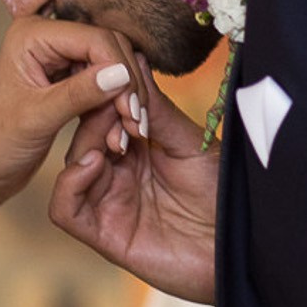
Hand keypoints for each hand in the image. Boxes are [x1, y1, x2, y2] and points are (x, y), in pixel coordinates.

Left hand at [0, 17, 156, 207]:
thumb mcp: (37, 119)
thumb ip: (79, 93)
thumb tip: (121, 74)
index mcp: (31, 35)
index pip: (95, 39)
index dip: (120, 71)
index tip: (131, 109)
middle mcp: (46, 37)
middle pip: (109, 47)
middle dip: (126, 84)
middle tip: (136, 123)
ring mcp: (58, 57)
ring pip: (112, 66)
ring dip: (124, 97)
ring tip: (132, 131)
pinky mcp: (67, 78)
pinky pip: (104, 83)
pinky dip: (115, 105)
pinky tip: (121, 130)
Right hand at [49, 78, 217, 302]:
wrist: (241, 247)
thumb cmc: (223, 195)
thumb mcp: (189, 142)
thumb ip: (155, 108)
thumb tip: (134, 58)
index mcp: (139, 150)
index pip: (106, 114)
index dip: (109, 95)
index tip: (124, 82)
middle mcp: (119, 174)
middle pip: (84, 134)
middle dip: (98, 116)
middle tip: (122, 111)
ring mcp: (109, 204)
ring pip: (70, 165)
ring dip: (85, 143)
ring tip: (114, 139)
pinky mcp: (104, 234)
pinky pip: (65, 208)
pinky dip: (69, 182)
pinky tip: (94, 164)